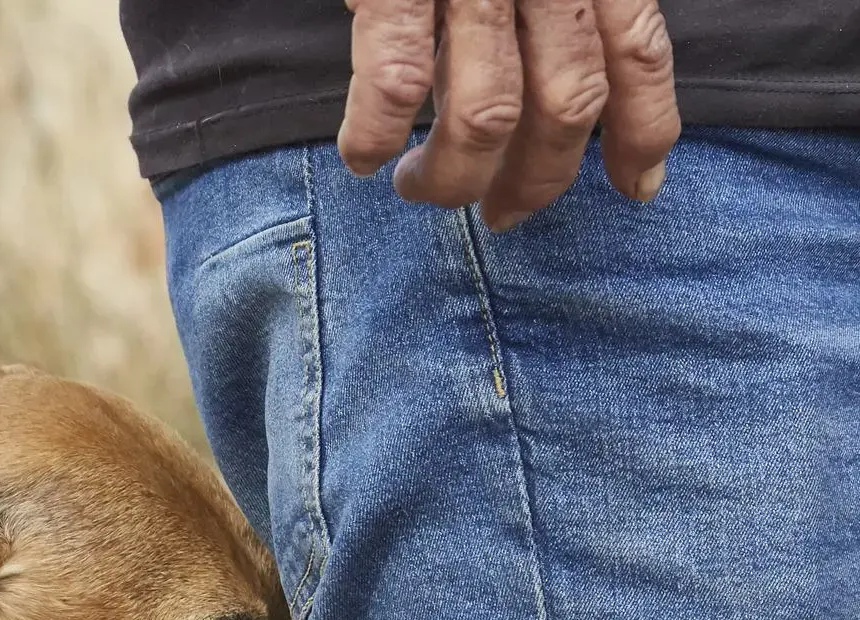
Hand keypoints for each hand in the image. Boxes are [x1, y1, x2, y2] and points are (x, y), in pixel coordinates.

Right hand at [338, 0, 680, 229]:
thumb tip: (551, 83)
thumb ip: (553, 3)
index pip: (637, 54)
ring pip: (487, 114)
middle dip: (534, 181)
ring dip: (453, 177)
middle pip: (566, 105)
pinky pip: (396, 84)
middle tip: (499, 213)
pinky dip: (375, 135)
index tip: (636, 187)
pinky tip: (362, 157)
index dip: (641, 132)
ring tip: (416, 186)